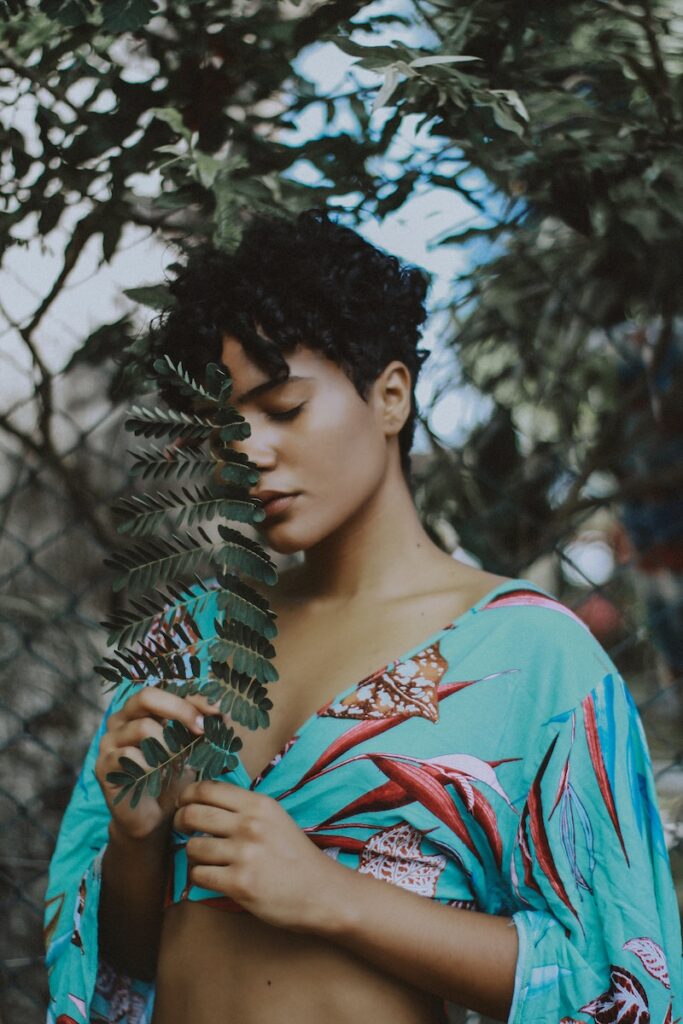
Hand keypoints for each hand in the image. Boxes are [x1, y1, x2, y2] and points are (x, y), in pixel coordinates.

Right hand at [95, 687, 206, 841]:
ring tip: (178, 763)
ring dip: (169, 746)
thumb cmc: (172, 778)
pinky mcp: (103, 766)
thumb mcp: (191, 748)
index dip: (192, 698)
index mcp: (141, 710)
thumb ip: (201, 727)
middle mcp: (121, 720)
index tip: (217, 712)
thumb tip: (221, 711)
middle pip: (146, 696)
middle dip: (179, 710)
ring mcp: (108, 742)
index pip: (166, 689)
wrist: (154, 818)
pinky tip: (158, 779)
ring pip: (143, 728)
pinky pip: (130, 756)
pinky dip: (151, 767)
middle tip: (201, 729)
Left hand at [173, 779, 337, 931]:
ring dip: (192, 854)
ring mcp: (244, 854)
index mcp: (259, 804)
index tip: (183, 804)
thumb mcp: (275, 819)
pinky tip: (213, 877)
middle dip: (180, 822)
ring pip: (193, 847)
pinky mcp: (239, 883)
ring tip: (205, 858)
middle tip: (183, 830)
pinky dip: (200, 877)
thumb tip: (203, 802)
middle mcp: (250, 825)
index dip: (187, 795)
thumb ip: (244, 809)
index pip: (207, 789)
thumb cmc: (296, 856)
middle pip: (193, 814)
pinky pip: (199, 875)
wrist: (321, 892)